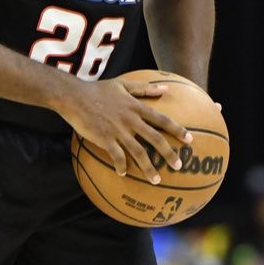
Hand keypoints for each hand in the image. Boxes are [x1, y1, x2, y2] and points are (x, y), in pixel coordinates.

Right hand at [55, 77, 191, 182]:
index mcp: (136, 107)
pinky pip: (116, 156)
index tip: (189, 139)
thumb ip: (144, 88)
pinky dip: (121, 166)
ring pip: (138, 152)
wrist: (74, 97)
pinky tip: (123, 173)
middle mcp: (130, 120)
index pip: (162, 119)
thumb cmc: (98, 90)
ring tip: (157, 180)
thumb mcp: (123, 84)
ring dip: (149, 168)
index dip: (177, 129)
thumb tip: (165, 88)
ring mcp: (118, 131)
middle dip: (169, 153)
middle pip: (155, 138)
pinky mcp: (104, 139)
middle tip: (179, 166)